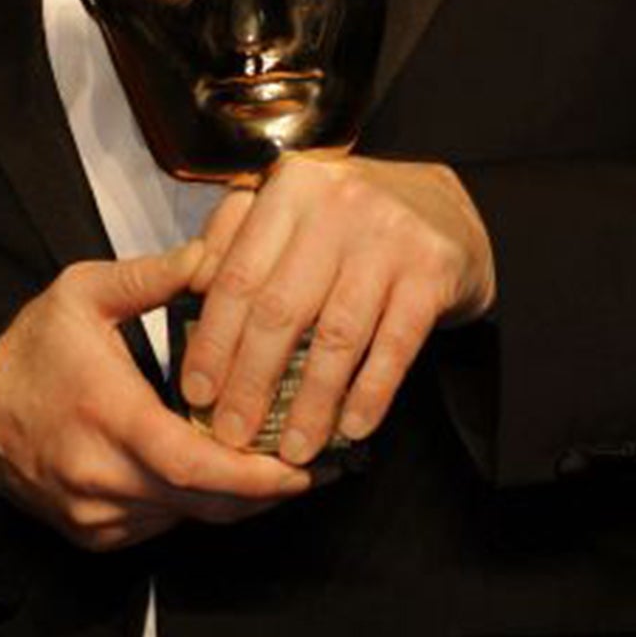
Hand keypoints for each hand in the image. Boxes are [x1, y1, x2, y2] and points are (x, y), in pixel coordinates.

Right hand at [0, 241, 313, 551]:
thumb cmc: (30, 346)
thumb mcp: (84, 291)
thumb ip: (154, 275)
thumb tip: (214, 256)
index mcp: (108, 415)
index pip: (194, 466)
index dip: (253, 477)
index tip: (299, 470)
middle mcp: (101, 475)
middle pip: (201, 505)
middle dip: (260, 494)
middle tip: (307, 472)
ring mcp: (94, 512)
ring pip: (184, 521)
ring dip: (230, 502)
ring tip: (272, 469)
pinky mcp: (90, 532)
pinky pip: (158, 528)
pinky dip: (191, 507)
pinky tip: (214, 477)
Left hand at [180, 154, 495, 466]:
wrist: (445, 206)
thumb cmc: (350, 220)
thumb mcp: (292, 209)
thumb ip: (239, 238)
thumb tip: (190, 289)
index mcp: (292, 187)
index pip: (238, 275)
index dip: (213, 340)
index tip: (197, 392)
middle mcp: (338, 203)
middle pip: (280, 309)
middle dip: (251, 381)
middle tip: (234, 433)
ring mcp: (390, 235)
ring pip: (336, 335)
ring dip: (311, 403)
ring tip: (293, 449)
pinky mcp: (434, 268)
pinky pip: (395, 345)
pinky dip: (371, 392)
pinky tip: (353, 428)